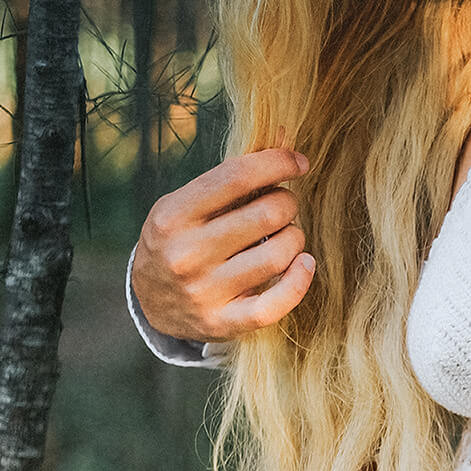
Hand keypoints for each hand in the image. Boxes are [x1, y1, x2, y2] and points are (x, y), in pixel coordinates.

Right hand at [133, 144, 315, 342]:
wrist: (151, 302)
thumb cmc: (181, 240)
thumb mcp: (191, 204)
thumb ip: (233, 175)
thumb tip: (282, 134)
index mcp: (173, 214)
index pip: (235, 177)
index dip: (276, 163)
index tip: (298, 161)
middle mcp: (186, 253)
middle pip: (266, 215)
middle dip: (287, 203)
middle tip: (284, 206)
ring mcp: (205, 291)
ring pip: (279, 254)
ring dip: (296, 238)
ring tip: (288, 235)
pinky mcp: (224, 322)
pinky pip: (276, 303)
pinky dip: (300, 280)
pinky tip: (304, 264)